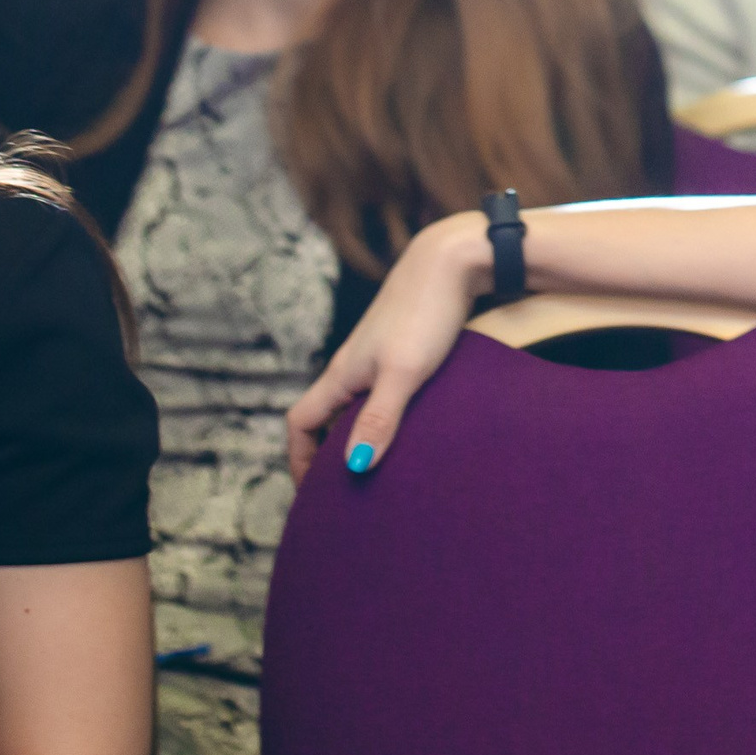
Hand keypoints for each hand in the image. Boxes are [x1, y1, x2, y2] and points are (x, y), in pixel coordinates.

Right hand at [286, 212, 489, 481]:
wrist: (456, 260)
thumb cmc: (427, 313)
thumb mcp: (403, 373)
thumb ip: (379, 419)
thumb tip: (355, 467)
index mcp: (342, 374)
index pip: (301, 422)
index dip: (299, 458)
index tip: (313, 493)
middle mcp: (353, 365)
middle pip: (326, 416)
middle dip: (329, 453)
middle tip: (350, 489)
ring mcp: (379, 355)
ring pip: (357, 403)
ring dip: (361, 433)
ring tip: (383, 466)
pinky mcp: (406, 347)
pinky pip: (384, 391)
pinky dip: (388, 415)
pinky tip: (415, 427)